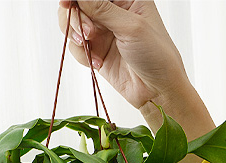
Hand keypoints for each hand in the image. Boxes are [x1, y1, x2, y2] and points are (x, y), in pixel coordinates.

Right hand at [56, 1, 214, 139]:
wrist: (157, 91)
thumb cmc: (156, 55)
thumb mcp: (130, 27)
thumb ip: (101, 8)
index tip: (67, 3)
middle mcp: (112, 11)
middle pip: (78, 5)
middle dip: (76, 17)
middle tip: (86, 33)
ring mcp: (103, 31)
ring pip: (74, 24)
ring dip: (76, 34)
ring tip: (88, 44)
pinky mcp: (96, 51)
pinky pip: (77, 48)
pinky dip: (82, 54)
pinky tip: (98, 62)